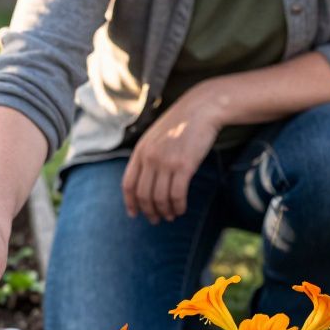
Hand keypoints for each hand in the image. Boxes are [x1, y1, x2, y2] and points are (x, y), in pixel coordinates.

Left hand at [121, 87, 222, 223]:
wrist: (201, 109)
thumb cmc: (180, 124)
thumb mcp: (155, 137)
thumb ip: (147, 156)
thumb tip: (145, 181)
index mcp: (140, 151)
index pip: (128, 184)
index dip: (130, 202)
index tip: (134, 214)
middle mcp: (150, 158)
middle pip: (143, 195)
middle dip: (148, 211)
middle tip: (155, 220)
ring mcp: (166, 162)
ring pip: (160, 198)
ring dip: (164, 211)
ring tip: (170, 216)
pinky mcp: (184, 166)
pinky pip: (177, 195)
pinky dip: (178, 206)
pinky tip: (181, 209)